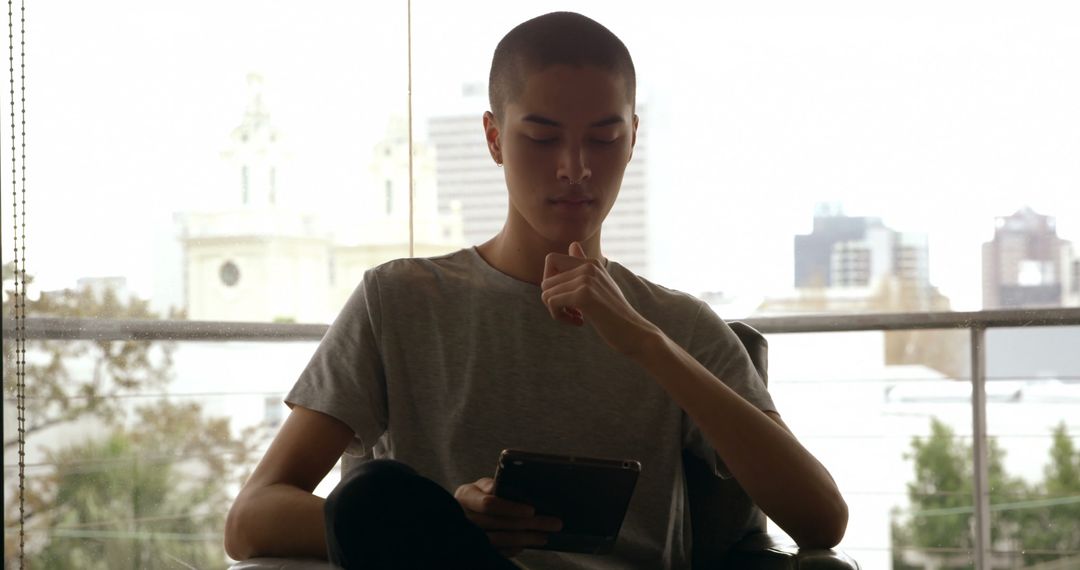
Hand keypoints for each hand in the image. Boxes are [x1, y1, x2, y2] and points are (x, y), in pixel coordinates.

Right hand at [453, 477, 562, 557]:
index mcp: (466, 496)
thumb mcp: (481, 485)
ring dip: (526, 538)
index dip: (511, 508)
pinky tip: (529, 544)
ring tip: (545, 535)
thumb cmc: (477, 495)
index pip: (489, 504)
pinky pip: (498, 551)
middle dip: (529, 524)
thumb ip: (492, 484)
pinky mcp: (478, 547)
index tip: (532, 510)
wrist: (462, 513)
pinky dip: (514, 548)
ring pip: (501, 539)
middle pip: (500, 523)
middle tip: (554, 523)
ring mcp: (470, 535)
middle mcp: (465, 517)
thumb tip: (502, 485)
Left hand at [540, 242, 660, 355]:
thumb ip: (583, 266)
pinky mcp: (583, 295)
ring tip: (577, 318)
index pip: (551, 260)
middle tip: (573, 312)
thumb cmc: (615, 312)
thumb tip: (573, 245)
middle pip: (546, 280)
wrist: (634, 332)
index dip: (550, 281)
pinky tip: (580, 322)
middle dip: (553, 300)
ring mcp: (586, 279)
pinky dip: (559, 317)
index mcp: (591, 262)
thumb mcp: (600, 284)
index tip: (565, 297)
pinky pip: (551, 303)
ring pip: (546, 293)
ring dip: (556, 311)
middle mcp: (588, 266)